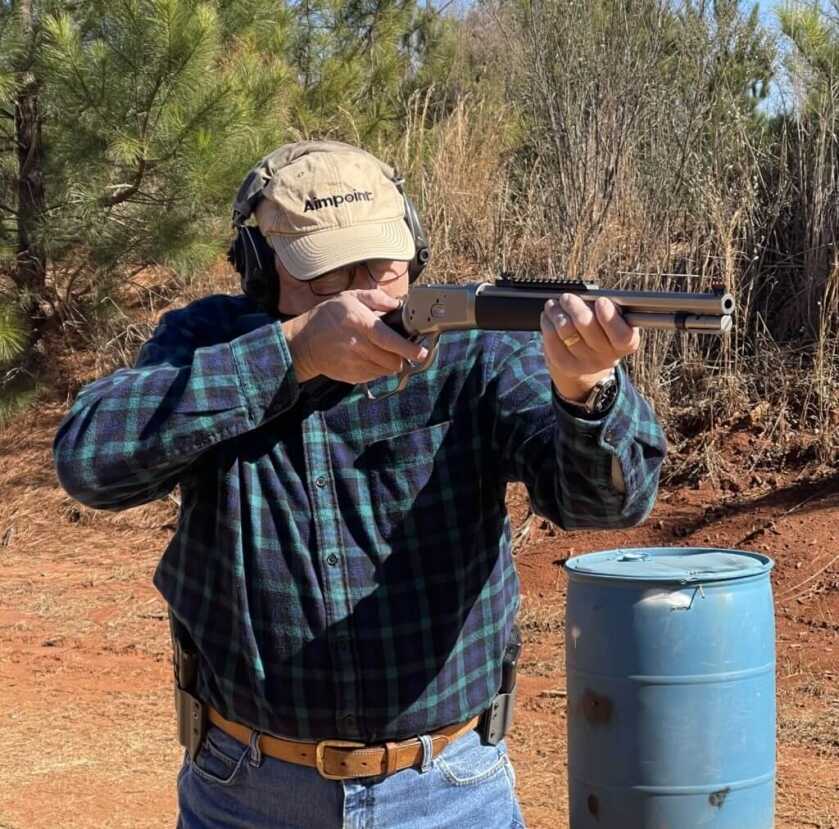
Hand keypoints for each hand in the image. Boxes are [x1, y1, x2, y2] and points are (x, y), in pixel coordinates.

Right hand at [282, 288, 428, 383]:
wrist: (302, 343)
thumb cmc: (326, 316)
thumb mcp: (349, 297)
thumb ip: (376, 298)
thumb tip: (397, 304)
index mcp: (360, 323)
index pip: (390, 340)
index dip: (409, 348)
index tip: (422, 352)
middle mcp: (358, 345)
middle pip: (393, 360)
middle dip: (402, 356)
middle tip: (402, 350)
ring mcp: (354, 363)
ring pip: (386, 370)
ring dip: (390, 363)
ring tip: (382, 352)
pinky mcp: (351, 376)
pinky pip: (374, 376)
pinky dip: (377, 369)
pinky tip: (368, 357)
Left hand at [540, 293, 639, 401]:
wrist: (588, 364)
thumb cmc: (602, 332)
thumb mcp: (612, 321)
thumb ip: (606, 309)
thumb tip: (585, 297)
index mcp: (626, 343)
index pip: (622, 335)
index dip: (610, 318)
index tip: (601, 301)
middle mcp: (608, 356)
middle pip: (586, 325)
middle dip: (573, 306)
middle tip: (566, 298)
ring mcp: (586, 364)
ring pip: (566, 330)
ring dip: (556, 313)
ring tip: (553, 305)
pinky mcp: (566, 366)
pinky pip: (552, 341)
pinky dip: (547, 324)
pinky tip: (547, 317)